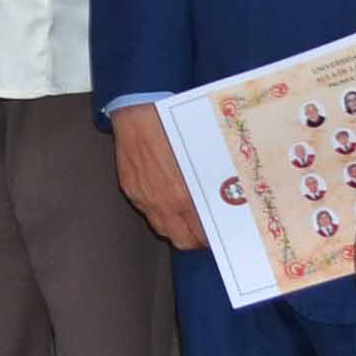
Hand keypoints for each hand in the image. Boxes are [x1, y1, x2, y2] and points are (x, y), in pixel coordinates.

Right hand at [111, 103, 206, 250]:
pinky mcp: (131, 191)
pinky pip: (148, 213)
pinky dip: (160, 212)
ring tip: (188, 218)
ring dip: (177, 228)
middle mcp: (162, 203)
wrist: (139, 115)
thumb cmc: (171, 129)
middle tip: (206, 231)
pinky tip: (167, 199)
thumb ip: (206, 183)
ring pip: (163, 230)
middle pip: (182, 241)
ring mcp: (144, 199)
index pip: (200, 234)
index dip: (211, 238)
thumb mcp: (199, 157)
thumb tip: (225, 197)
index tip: (219, 234)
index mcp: (183, 196)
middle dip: (196, 241)